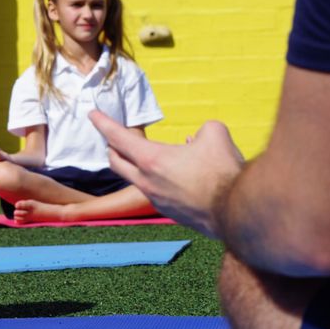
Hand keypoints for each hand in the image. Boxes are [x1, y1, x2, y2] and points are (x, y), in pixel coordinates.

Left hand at [89, 111, 244, 238]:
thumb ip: (202, 129)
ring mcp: (155, 199)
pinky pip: (155, 190)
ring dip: (135, 164)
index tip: (92, 114)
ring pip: (134, 178)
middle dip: (111, 146)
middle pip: (115, 161)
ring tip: (149, 154)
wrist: (237, 213)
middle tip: (114, 137)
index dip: (103, 123)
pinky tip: (176, 174)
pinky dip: (157, 179)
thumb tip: (196, 140)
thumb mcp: (214, 134)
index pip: (117, 137)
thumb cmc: (223, 172)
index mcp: (151, 160)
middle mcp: (146, 182)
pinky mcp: (168, 212)